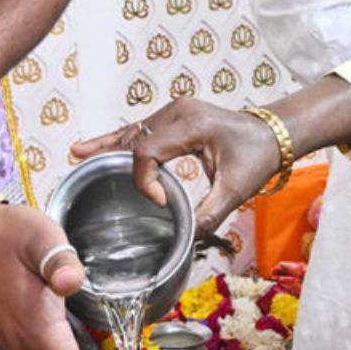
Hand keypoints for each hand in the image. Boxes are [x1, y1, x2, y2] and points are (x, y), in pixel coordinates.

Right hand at [72, 98, 284, 239]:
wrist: (273, 133)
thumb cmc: (257, 155)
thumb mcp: (237, 189)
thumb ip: (210, 213)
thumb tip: (187, 238)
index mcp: (192, 124)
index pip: (148, 150)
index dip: (146, 180)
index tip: (163, 202)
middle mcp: (177, 111)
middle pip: (134, 139)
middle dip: (118, 165)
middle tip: (97, 184)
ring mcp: (173, 111)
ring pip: (131, 132)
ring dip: (108, 148)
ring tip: (77, 157)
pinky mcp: (171, 118)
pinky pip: (138, 130)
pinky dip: (116, 141)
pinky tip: (90, 147)